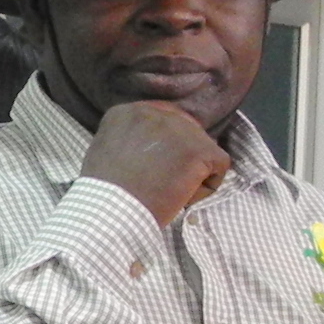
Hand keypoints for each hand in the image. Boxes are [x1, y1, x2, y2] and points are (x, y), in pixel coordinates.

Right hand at [79, 101, 232, 226]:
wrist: (111, 212)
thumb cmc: (105, 192)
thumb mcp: (108, 150)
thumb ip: (132, 138)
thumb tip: (157, 146)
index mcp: (129, 111)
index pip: (163, 121)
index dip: (163, 147)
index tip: (152, 168)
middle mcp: (156, 112)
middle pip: (187, 131)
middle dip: (181, 157)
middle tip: (163, 182)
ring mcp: (180, 129)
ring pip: (203, 148)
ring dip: (191, 173)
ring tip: (167, 192)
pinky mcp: (200, 150)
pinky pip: (219, 166)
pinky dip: (204, 187)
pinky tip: (182, 198)